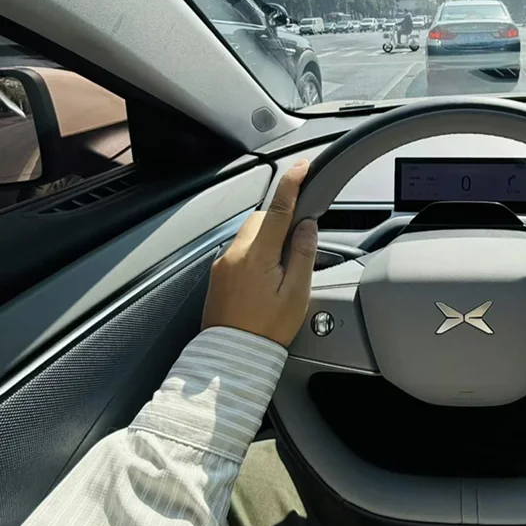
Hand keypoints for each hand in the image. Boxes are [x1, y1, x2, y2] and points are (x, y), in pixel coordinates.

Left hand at [202, 160, 316, 347]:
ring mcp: (223, 263)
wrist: (231, 358)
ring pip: (251, 234)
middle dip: (280, 221)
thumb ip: (303, 254)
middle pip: (262, 218)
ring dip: (267, 239)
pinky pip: (240, 251)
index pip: (278, 208)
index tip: (302, 167)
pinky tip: (264, 279)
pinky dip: (255, 254)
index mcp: (258, 255)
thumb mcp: (296, 294)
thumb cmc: (266, 330)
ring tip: (280, 271)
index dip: (292, 183)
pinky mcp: (218, 274)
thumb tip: (307, 226)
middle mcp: (236, 253)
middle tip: (297, 246)